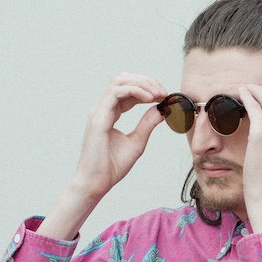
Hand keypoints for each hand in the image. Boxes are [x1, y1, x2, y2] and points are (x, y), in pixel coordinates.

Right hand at [72, 72, 166, 199]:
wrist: (96, 183)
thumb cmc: (112, 167)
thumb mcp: (137, 142)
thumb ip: (147, 124)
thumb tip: (161, 109)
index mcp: (109, 113)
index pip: (128, 89)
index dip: (147, 88)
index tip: (164, 95)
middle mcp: (102, 108)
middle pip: (123, 79)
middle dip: (146, 81)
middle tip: (163, 92)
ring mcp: (98, 111)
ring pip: (119, 81)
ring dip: (141, 83)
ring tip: (158, 93)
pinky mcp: (98, 118)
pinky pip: (115, 93)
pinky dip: (134, 91)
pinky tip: (149, 98)